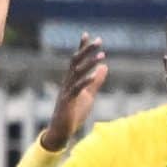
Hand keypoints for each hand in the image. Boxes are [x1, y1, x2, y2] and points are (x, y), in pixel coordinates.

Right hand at [38, 36, 108, 150]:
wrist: (62, 131)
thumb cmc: (74, 113)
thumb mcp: (89, 95)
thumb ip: (96, 81)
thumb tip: (105, 66)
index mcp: (72, 80)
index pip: (76, 60)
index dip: (81, 47)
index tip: (87, 34)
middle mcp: (68, 82)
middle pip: (76, 62)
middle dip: (87, 50)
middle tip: (98, 41)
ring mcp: (67, 91)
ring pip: (77, 73)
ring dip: (89, 63)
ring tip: (101, 55)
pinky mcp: (68, 101)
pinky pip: (77, 89)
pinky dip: (86, 81)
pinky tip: (94, 75)